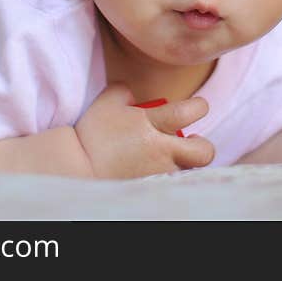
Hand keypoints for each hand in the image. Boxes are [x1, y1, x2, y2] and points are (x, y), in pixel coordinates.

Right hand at [74, 83, 214, 178]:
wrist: (77, 168)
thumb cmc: (92, 133)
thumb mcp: (106, 102)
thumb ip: (125, 92)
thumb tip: (134, 96)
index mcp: (153, 123)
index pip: (193, 111)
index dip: (199, 106)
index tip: (193, 108)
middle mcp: (162, 151)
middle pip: (204, 151)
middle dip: (202, 145)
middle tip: (190, 141)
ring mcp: (158, 173)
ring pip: (189, 171)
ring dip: (183, 162)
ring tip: (168, 158)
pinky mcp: (151, 189)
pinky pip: (170, 182)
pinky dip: (167, 176)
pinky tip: (153, 170)